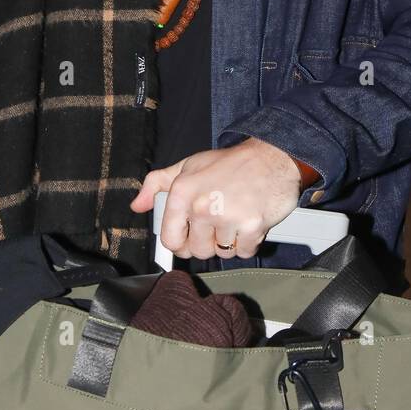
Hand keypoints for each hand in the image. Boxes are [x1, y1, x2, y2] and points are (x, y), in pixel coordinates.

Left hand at [129, 137, 303, 259]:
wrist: (272, 156)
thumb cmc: (230, 163)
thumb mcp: (189, 165)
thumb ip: (157, 184)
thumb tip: (138, 205)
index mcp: (182, 192)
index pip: (170, 240)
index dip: (180, 243)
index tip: (190, 237)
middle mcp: (202, 206)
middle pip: (197, 251)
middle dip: (209, 242)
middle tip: (219, 222)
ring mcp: (227, 217)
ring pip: (222, 253)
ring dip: (230, 241)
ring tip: (235, 218)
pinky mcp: (252, 226)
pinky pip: (245, 252)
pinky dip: (249, 242)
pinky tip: (249, 222)